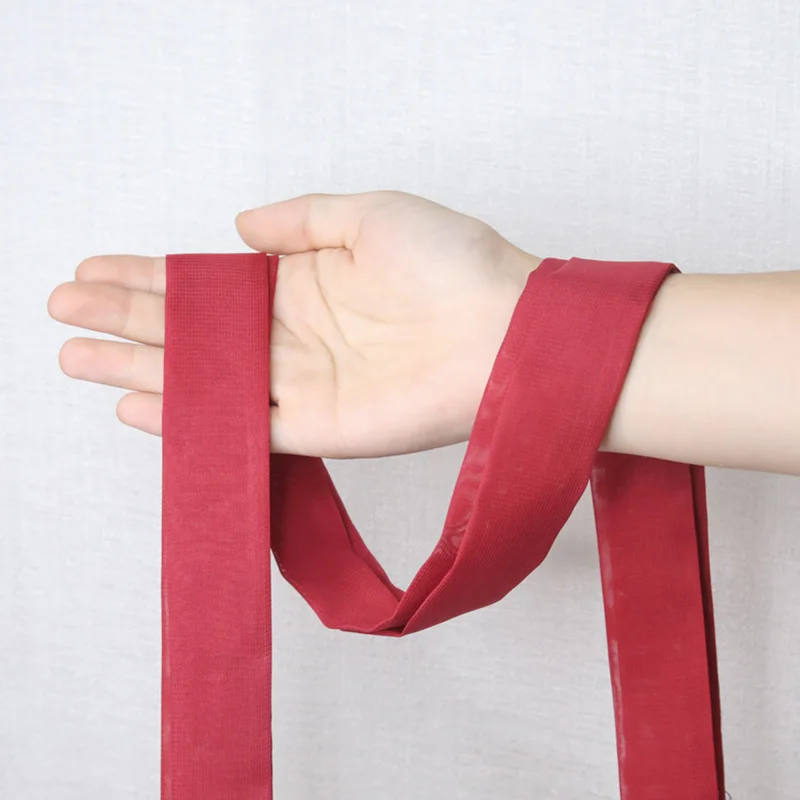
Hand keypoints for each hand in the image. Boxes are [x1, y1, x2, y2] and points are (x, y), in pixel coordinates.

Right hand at [47, 190, 539, 457]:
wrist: (510, 329)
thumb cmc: (456, 264)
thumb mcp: (371, 213)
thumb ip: (301, 221)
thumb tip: (239, 227)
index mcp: (304, 284)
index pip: (210, 282)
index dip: (151, 275)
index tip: (96, 267)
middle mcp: (296, 335)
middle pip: (193, 328)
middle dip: (125, 317)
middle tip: (64, 309)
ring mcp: (304, 384)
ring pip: (203, 377)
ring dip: (136, 366)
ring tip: (76, 356)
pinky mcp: (320, 428)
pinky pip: (242, 423)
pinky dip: (187, 415)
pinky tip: (136, 404)